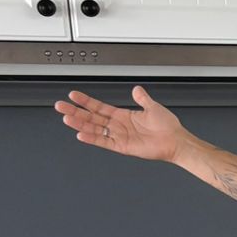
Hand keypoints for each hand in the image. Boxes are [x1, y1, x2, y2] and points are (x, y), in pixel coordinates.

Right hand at [55, 85, 191, 162]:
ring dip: (80, 123)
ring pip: (94, 129)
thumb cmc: (168, 127)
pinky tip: (80, 133)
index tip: (73, 95)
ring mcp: (119, 136)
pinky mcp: (122, 146)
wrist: (176, 141)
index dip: (86, 101)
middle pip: (92, 117)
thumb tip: (136, 89)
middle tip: (60, 106)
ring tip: (66, 118)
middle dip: (75, 111)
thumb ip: (142, 98)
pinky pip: (104, 141)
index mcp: (123, 116)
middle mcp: (118, 126)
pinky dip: (92, 138)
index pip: (99, 107)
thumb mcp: (153, 107)